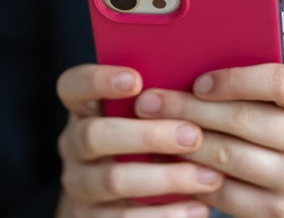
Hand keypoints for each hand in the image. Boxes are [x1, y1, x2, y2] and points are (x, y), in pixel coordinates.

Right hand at [54, 64, 222, 217]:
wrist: (126, 199)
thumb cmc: (150, 140)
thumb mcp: (148, 117)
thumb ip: (163, 99)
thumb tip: (209, 81)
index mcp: (85, 108)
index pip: (74, 85)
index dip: (98, 80)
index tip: (135, 80)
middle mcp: (74, 145)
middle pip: (95, 135)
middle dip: (147, 135)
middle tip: (193, 136)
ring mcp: (79, 185)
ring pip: (113, 179)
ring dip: (166, 178)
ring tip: (209, 177)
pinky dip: (165, 214)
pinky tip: (199, 208)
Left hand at [135, 32, 283, 217]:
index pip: (280, 83)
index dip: (234, 79)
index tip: (200, 80)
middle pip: (245, 120)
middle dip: (190, 108)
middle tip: (152, 101)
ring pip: (228, 157)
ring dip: (184, 141)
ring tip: (155, 128)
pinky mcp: (279, 213)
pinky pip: (226, 194)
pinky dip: (195, 177)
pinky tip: (175, 162)